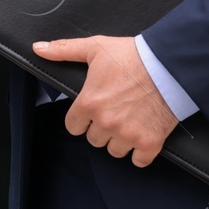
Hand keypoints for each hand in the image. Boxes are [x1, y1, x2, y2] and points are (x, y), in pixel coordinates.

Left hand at [31, 35, 176, 166]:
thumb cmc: (133, 55)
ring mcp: (128, 135)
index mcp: (89, 103)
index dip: (82, 118)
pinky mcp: (150, 143)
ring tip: (129, 120)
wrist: (169, 64)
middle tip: (115, 111)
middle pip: (94, 140)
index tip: (92, 110)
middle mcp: (106, 122)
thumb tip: (38, 49)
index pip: (73, 127)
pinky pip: (138, 161)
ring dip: (120, 140)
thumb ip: (64, 50)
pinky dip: (141, 152)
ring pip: (114, 151)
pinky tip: (143, 135)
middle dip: (102, 128)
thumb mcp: (95, 48)